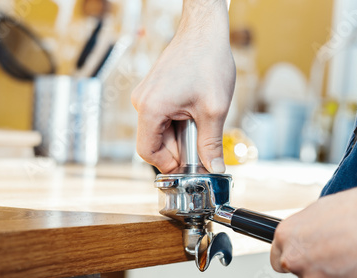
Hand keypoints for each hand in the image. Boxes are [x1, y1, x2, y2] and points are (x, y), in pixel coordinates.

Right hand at [131, 0, 234, 172]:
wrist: (205, 31)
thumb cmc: (207, 62)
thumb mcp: (214, 109)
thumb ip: (211, 143)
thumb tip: (213, 167)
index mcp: (150, 108)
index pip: (148, 152)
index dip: (169, 164)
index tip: (189, 166)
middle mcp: (142, 102)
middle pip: (155, 142)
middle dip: (180, 148)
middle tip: (204, 144)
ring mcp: (147, 96)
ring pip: (161, 130)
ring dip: (182, 134)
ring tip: (203, 121)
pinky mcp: (155, 91)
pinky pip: (163, 117)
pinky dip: (180, 122)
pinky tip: (197, 112)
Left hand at [270, 184, 356, 277]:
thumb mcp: (323, 209)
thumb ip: (308, 230)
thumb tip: (309, 237)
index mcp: (288, 236)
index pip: (277, 258)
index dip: (294, 258)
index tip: (304, 258)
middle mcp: (295, 261)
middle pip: (301, 273)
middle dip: (318, 267)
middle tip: (343, 254)